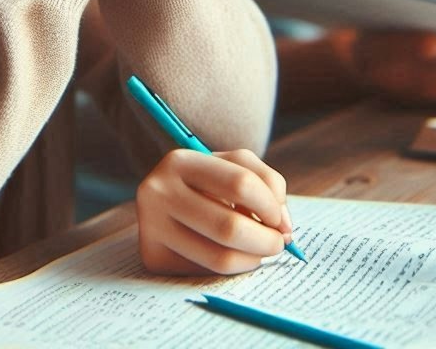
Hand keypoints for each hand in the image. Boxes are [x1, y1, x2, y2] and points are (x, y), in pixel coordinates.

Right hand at [136, 149, 292, 275]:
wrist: (161, 202)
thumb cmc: (207, 182)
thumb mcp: (232, 167)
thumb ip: (266, 183)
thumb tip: (284, 227)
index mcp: (180, 161)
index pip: (240, 184)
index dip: (270, 206)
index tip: (280, 219)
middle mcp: (159, 191)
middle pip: (229, 227)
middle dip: (266, 240)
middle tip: (279, 243)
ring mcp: (151, 227)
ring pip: (219, 258)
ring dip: (253, 259)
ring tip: (260, 252)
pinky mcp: (152, 257)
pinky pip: (206, 273)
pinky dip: (231, 270)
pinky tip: (234, 257)